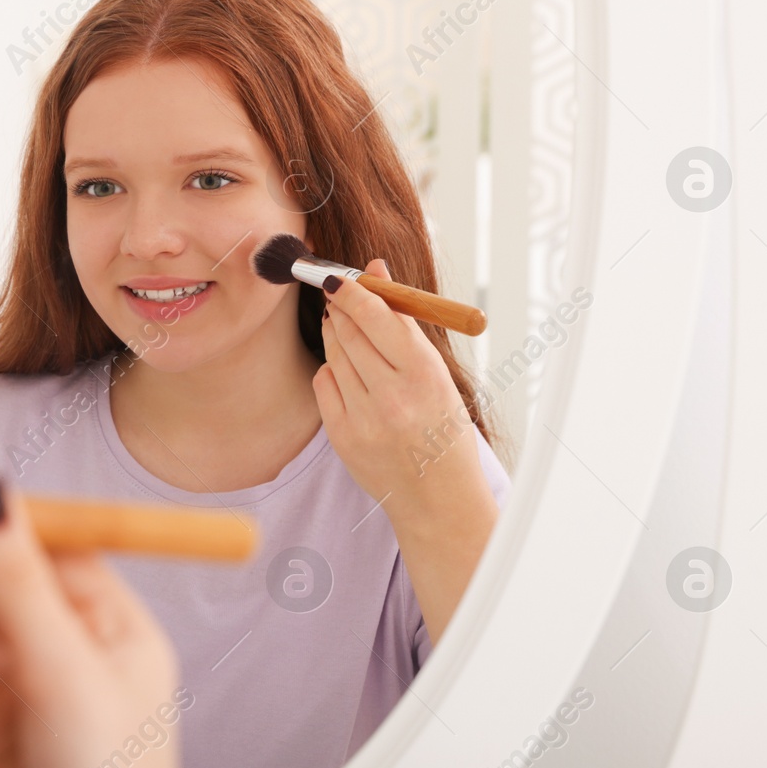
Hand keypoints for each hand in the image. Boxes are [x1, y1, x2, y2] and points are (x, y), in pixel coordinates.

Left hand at [313, 260, 498, 643]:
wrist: (438, 498)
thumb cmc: (442, 428)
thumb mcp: (438, 375)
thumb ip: (405, 325)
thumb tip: (375, 269)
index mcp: (426, 377)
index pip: (380, 318)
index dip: (354, 291)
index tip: (340, 275)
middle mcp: (393, 398)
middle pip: (351, 332)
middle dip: (340, 306)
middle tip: (335, 290)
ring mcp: (364, 420)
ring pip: (334, 355)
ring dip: (335, 333)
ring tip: (343, 326)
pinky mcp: (342, 437)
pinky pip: (324, 384)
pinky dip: (332, 370)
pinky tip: (346, 371)